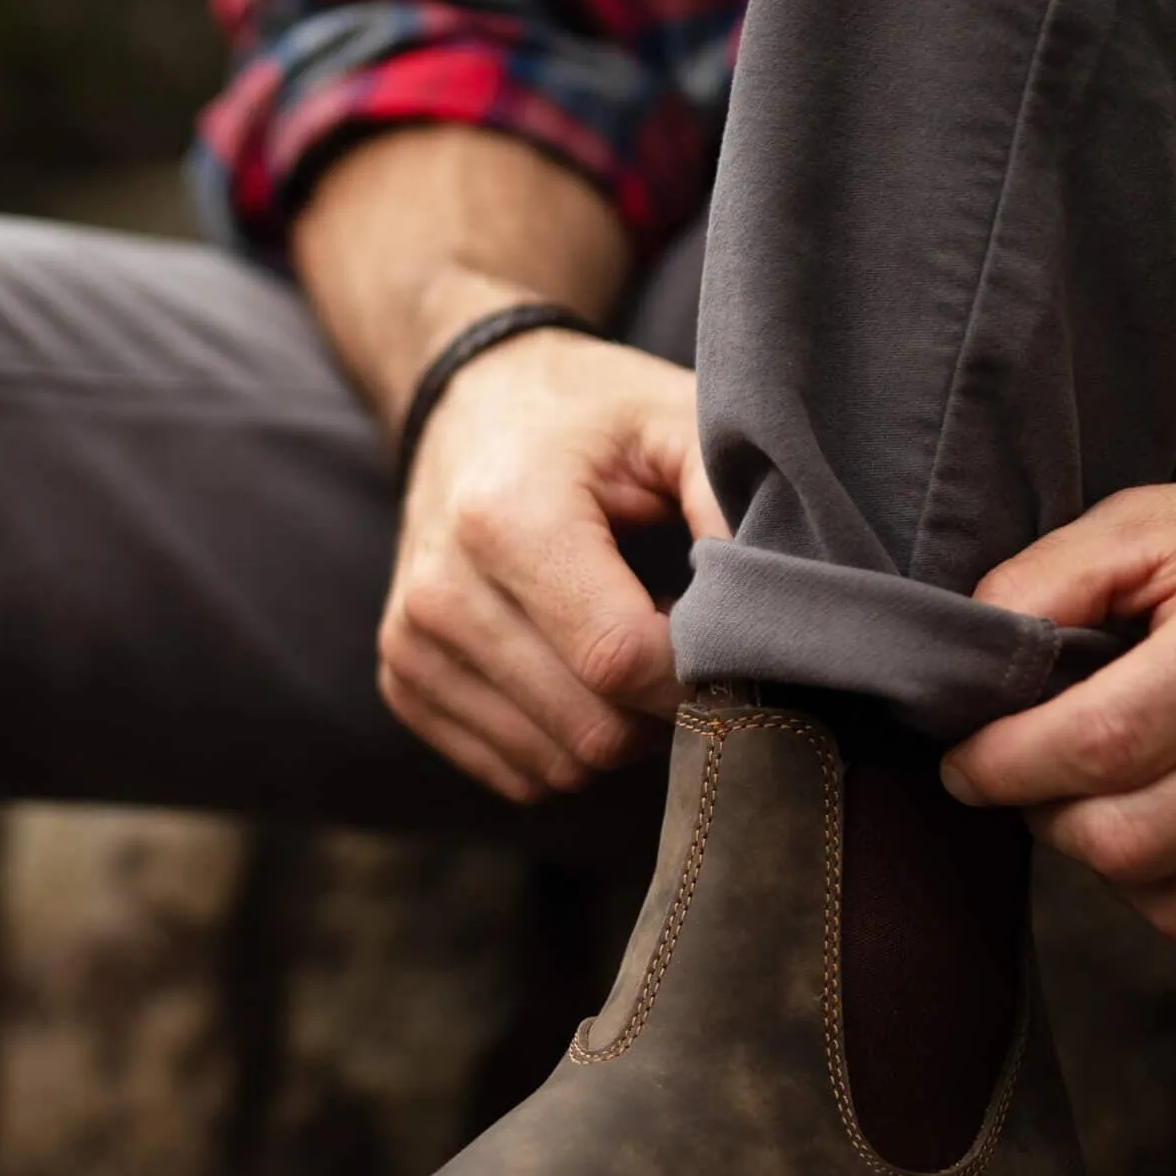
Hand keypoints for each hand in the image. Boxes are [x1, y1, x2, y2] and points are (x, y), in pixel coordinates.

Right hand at [379, 330, 728, 801]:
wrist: (471, 401)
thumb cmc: (592, 417)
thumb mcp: (675, 420)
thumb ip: (728, 504)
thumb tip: (772, 608)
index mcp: (506, 518)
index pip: (620, 661)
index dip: (696, 674)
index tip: (723, 637)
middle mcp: (442, 591)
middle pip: (593, 730)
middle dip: (663, 709)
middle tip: (683, 644)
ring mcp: (412, 643)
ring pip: (558, 766)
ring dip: (620, 730)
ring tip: (632, 648)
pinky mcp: (404, 680)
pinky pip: (517, 774)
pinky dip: (567, 742)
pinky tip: (579, 672)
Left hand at [940, 456, 1175, 970]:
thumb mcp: (1164, 520)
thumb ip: (1047, 580)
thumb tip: (969, 664)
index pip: (1100, 745)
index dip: (1004, 766)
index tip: (966, 763)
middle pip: (1131, 844)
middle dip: (1051, 820)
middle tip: (1042, 778)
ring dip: (1120, 866)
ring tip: (1124, 797)